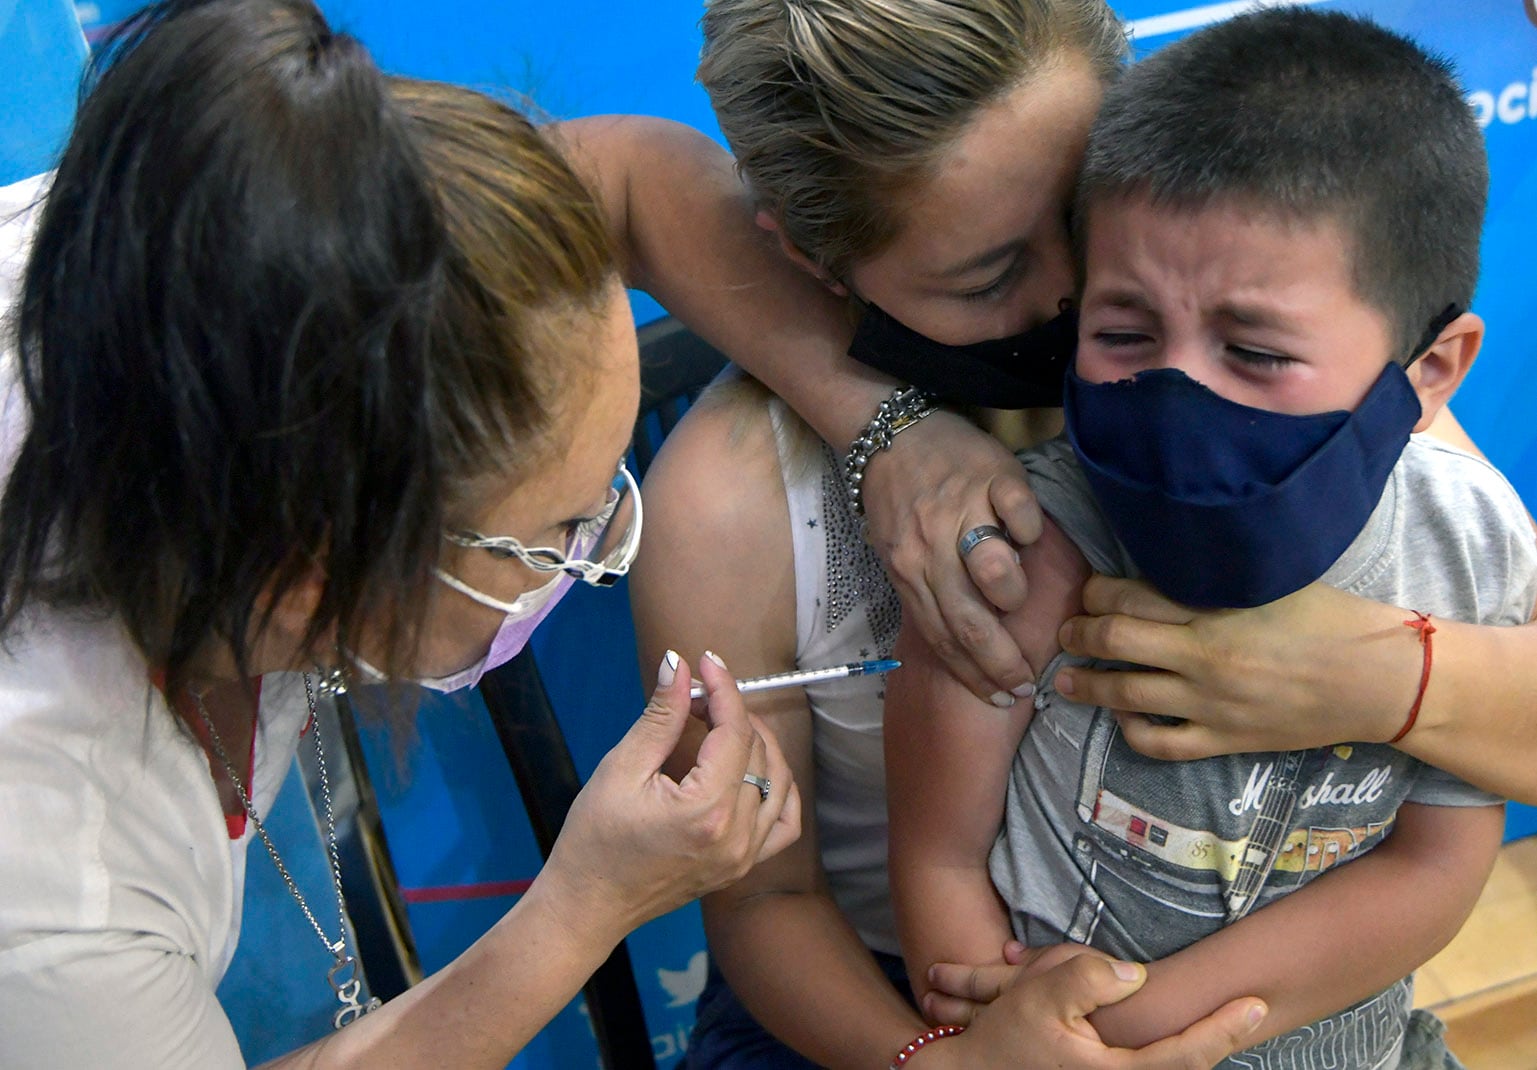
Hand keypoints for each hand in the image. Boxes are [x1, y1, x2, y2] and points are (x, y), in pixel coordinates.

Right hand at [543, 650, 800, 939]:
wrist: (588, 904)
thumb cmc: (594, 839)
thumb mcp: (622, 768)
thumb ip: (661, 715)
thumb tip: (678, 664)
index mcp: (706, 810)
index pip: (734, 732)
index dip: (724, 689)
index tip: (707, 662)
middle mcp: (736, 835)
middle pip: (757, 752)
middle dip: (732, 713)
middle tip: (696, 697)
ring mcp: (744, 856)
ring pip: (778, 782)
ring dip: (757, 745)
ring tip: (721, 725)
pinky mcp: (742, 867)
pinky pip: (783, 823)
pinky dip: (777, 789)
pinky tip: (754, 769)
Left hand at [861, 409, 1041, 699]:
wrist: (893, 432)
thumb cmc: (900, 498)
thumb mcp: (898, 551)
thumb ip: (925, 591)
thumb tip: (962, 642)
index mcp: (908, 570)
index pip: (941, 637)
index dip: (973, 674)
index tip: (1000, 697)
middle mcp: (930, 547)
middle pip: (970, 619)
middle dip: (1001, 660)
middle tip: (1025, 682)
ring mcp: (961, 511)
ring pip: (993, 570)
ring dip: (1011, 591)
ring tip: (1016, 594)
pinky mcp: (992, 477)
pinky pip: (1021, 515)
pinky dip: (1028, 530)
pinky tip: (1027, 536)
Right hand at [910, 955, 1266, 1069]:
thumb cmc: (1002, 1038)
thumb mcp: (1036, 995)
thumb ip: (1088, 978)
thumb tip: (1138, 974)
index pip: (1186, 1054)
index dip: (1224, 1028)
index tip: (1255, 1003)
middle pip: (1190, 1069)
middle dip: (1222, 1040)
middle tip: (1251, 1009)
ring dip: (1197, 1048)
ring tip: (1225, 1021)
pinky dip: (1172, 1056)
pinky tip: (1179, 1041)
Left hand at [1054, 577, 1412, 758]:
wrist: (1382, 680)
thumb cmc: (1334, 619)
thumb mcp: (1273, 581)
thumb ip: (1218, 577)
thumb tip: (1168, 564)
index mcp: (1217, 609)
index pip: (1132, 595)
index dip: (1097, 592)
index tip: (1088, 590)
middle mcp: (1206, 656)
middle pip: (1116, 639)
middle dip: (1079, 633)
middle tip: (1066, 630)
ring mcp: (1213, 703)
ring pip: (1127, 694)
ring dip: (1088, 684)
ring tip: (1067, 679)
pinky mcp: (1227, 739)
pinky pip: (1161, 743)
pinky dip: (1131, 732)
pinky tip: (1122, 719)